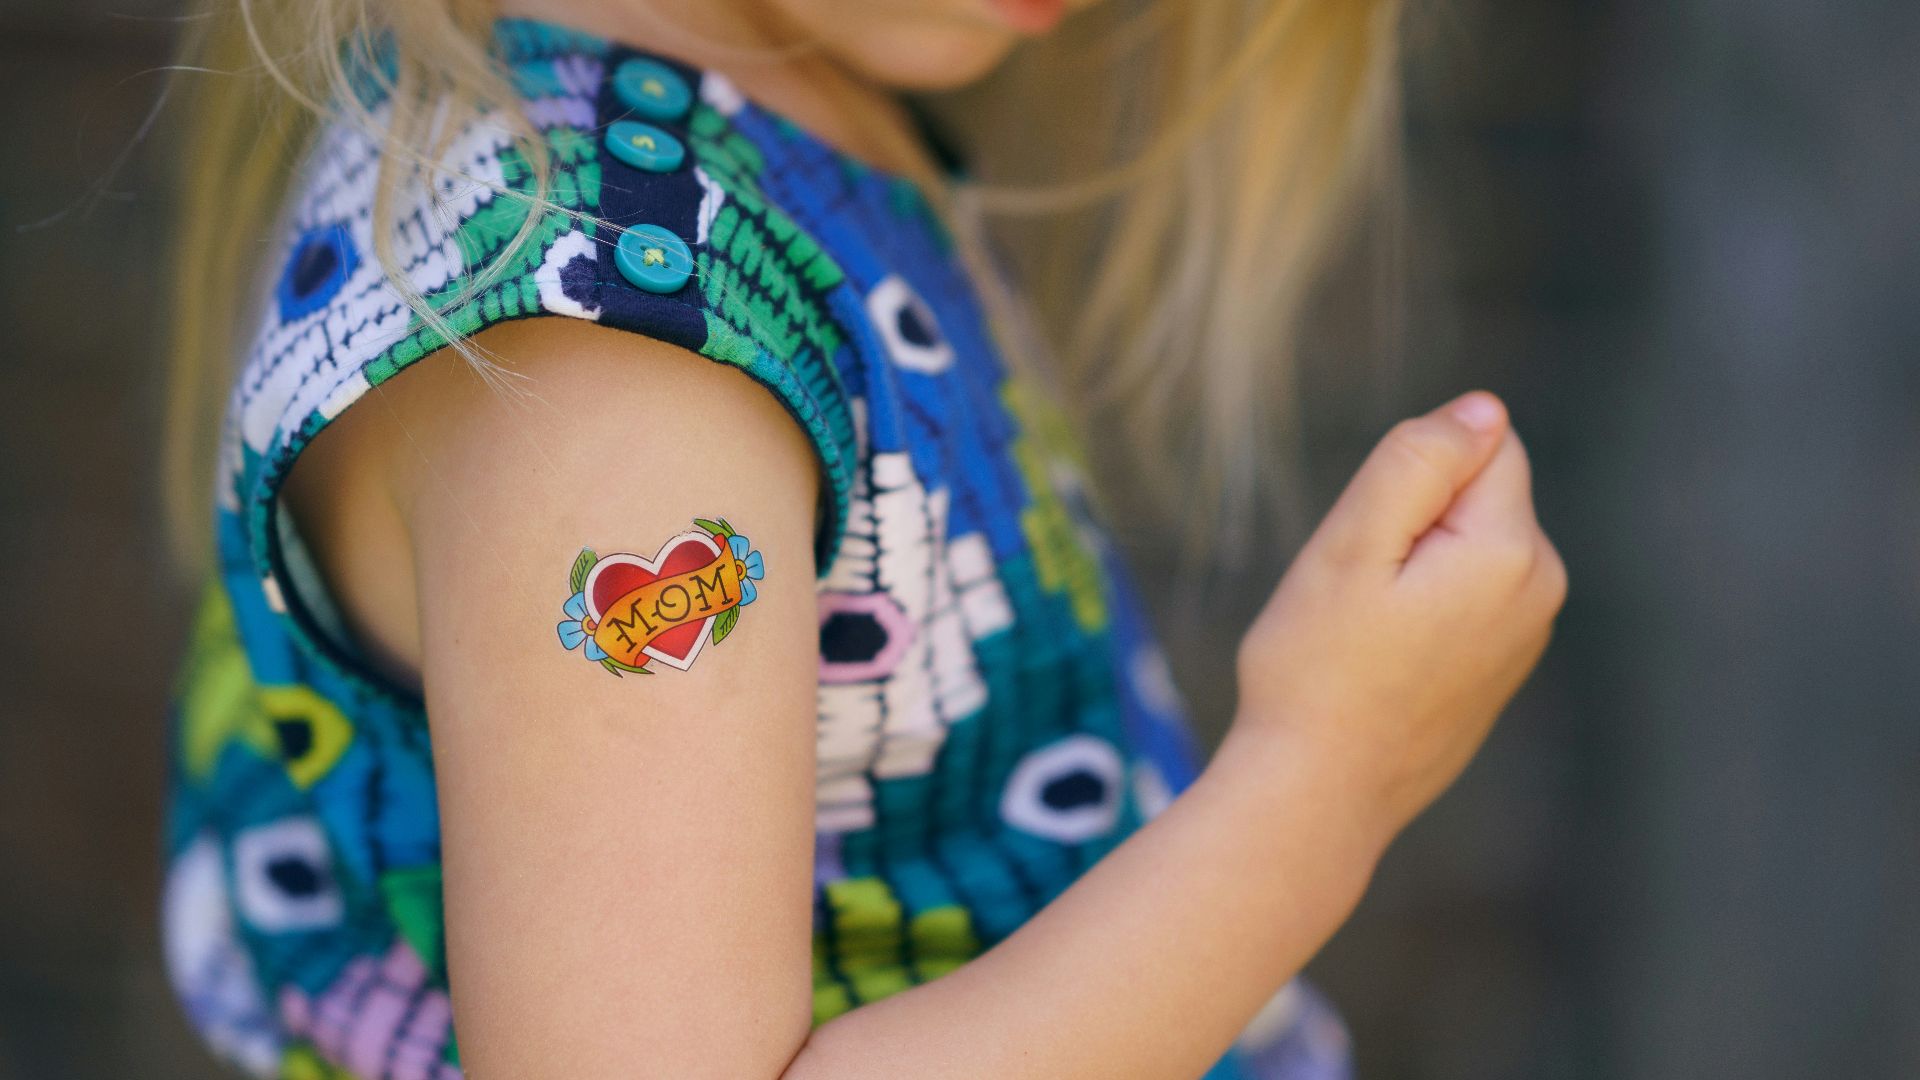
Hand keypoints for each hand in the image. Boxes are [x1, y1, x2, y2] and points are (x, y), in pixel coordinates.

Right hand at [1230, 391, 1566, 842]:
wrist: (1318, 793)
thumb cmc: (1317, 669)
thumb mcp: (1349, 544)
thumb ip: (1419, 460)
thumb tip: (1484, 409)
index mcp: (1511, 551)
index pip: (1481, 442)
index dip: (1410, 474)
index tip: (1370, 544)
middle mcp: (1541, 590)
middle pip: (1478, 492)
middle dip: (1415, 518)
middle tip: (1358, 591)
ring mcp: (1526, 636)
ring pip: (1468, 544)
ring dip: (1415, 565)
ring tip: (1367, 630)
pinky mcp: (1502, 667)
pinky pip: (1466, 595)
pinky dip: (1424, 609)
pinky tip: (1384, 662)